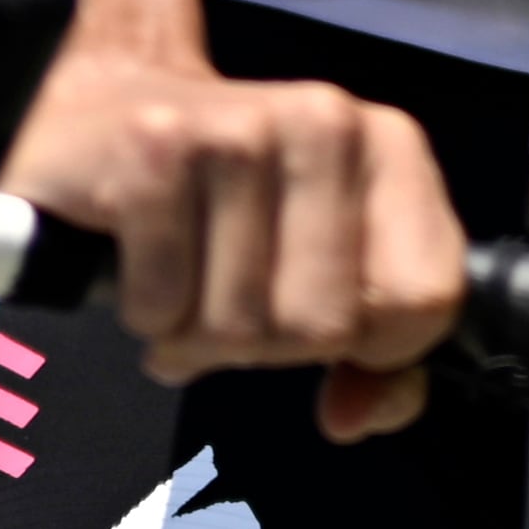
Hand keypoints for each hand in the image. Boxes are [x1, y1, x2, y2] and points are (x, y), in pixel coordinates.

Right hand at [3, 40, 464, 440]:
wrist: (103, 112)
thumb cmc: (228, 205)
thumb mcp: (326, 264)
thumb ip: (378, 357)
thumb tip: (353, 416)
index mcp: (391, 146)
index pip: (425, 298)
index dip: (373, 347)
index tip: (329, 330)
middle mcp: (326, 122)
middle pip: (324, 327)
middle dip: (267, 347)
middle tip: (233, 303)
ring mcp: (241, 129)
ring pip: (241, 326)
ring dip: (198, 336)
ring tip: (188, 285)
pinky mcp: (154, 150)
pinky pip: (162, 305)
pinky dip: (148, 312)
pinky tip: (145, 265)